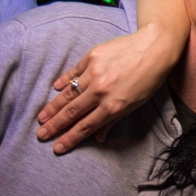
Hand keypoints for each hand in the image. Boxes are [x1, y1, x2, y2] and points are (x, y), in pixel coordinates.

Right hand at [37, 27, 172, 153]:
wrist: (154, 47)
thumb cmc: (148, 79)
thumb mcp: (135, 104)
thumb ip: (113, 120)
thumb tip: (98, 137)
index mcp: (112, 106)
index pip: (85, 127)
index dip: (69, 138)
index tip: (56, 147)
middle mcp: (100, 91)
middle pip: (72, 112)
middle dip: (55, 126)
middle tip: (40, 134)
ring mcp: (94, 73)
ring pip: (68, 94)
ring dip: (53, 107)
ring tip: (41, 117)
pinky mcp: (91, 57)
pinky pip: (73, 72)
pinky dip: (63, 81)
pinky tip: (54, 89)